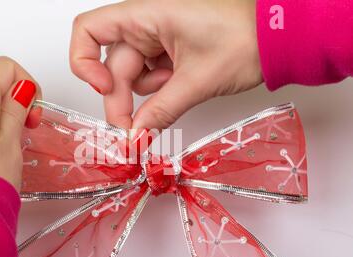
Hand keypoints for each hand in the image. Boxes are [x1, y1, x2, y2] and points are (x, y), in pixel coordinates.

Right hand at [70, 0, 261, 129]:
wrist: (277, 37)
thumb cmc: (245, 40)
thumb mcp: (197, 80)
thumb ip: (161, 111)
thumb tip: (135, 137)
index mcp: (146, 15)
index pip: (88, 30)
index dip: (84, 62)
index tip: (101, 89)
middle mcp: (146, 23)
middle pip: (113, 66)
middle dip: (121, 102)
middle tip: (134, 135)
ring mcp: (157, 37)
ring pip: (132, 75)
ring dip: (146, 97)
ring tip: (177, 95)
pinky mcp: (169, 50)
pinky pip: (151, 77)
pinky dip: (160, 91)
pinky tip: (181, 89)